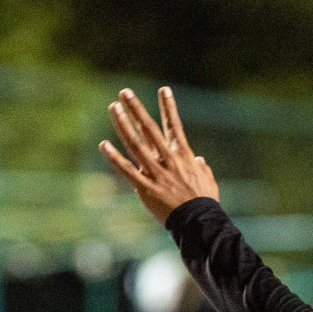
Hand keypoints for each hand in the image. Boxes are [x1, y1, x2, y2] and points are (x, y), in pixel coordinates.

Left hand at [100, 86, 219, 224]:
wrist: (199, 222)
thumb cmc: (205, 202)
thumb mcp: (208, 181)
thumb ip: (202, 168)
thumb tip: (198, 160)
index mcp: (183, 156)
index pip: (175, 125)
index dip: (169, 107)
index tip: (164, 89)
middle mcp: (167, 160)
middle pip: (149, 129)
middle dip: (137, 108)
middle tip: (125, 92)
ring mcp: (155, 173)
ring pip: (135, 144)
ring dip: (123, 124)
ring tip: (114, 108)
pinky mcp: (145, 188)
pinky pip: (127, 170)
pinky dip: (114, 158)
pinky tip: (104, 145)